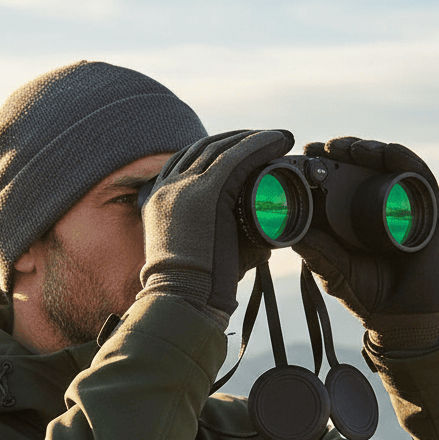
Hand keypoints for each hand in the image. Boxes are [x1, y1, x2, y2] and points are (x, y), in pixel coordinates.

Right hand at [138, 128, 293, 327]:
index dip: (215, 150)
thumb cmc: (196, 291)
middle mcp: (167, 188)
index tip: (240, 150)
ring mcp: (185, 188)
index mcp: (158, 200)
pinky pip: (238, 157)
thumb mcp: (204, 257)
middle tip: (265, 140)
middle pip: (204, 149)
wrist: (183, 301)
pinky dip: (261, 145)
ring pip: (222, 148)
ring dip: (254, 138)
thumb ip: (229, 245)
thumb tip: (265, 245)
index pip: (187, 162)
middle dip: (236, 140)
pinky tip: (280, 140)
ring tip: (279, 138)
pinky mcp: (208, 192)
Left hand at [295, 137, 438, 328]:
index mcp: (355, 216)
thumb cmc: (371, 295)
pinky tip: (388, 152)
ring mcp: (406, 206)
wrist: (404, 320)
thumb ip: (317, 253)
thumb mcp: (335, 271)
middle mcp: (382, 205)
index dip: (322, 164)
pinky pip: (419, 178)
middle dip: (342, 151)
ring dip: (369, 150)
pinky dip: (404, 161)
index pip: (339, 180)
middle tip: (321, 146)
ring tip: (348, 148)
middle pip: (363, 166)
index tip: (303, 153)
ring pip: (389, 166)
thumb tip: (288, 232)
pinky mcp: (429, 212)